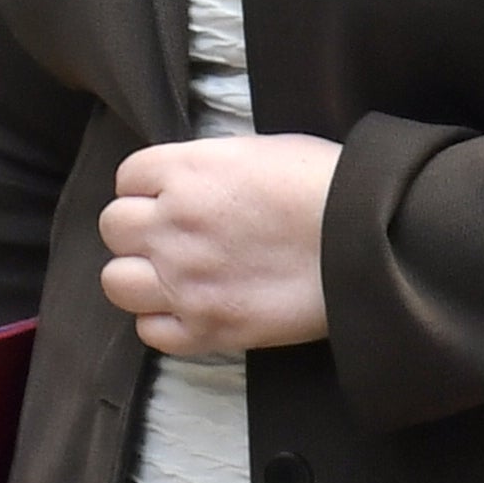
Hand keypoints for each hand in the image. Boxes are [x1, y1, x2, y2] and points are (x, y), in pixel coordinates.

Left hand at [97, 134, 341, 355]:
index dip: (148, 186)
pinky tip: (192, 307)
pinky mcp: (206, 329)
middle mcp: (173, 226)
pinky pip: (149, 331)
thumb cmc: (327, 185)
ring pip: (116, 281)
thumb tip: (191, 181)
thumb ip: (210, 167)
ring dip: (140, 275)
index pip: (128, 177)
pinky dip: (163, 320)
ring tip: (175, 274)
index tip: (170, 195)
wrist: (369, 242)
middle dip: (139, 228)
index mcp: (188, 172)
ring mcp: (184, 282)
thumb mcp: (261, 151)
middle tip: (174, 234)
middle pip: (114, 227)